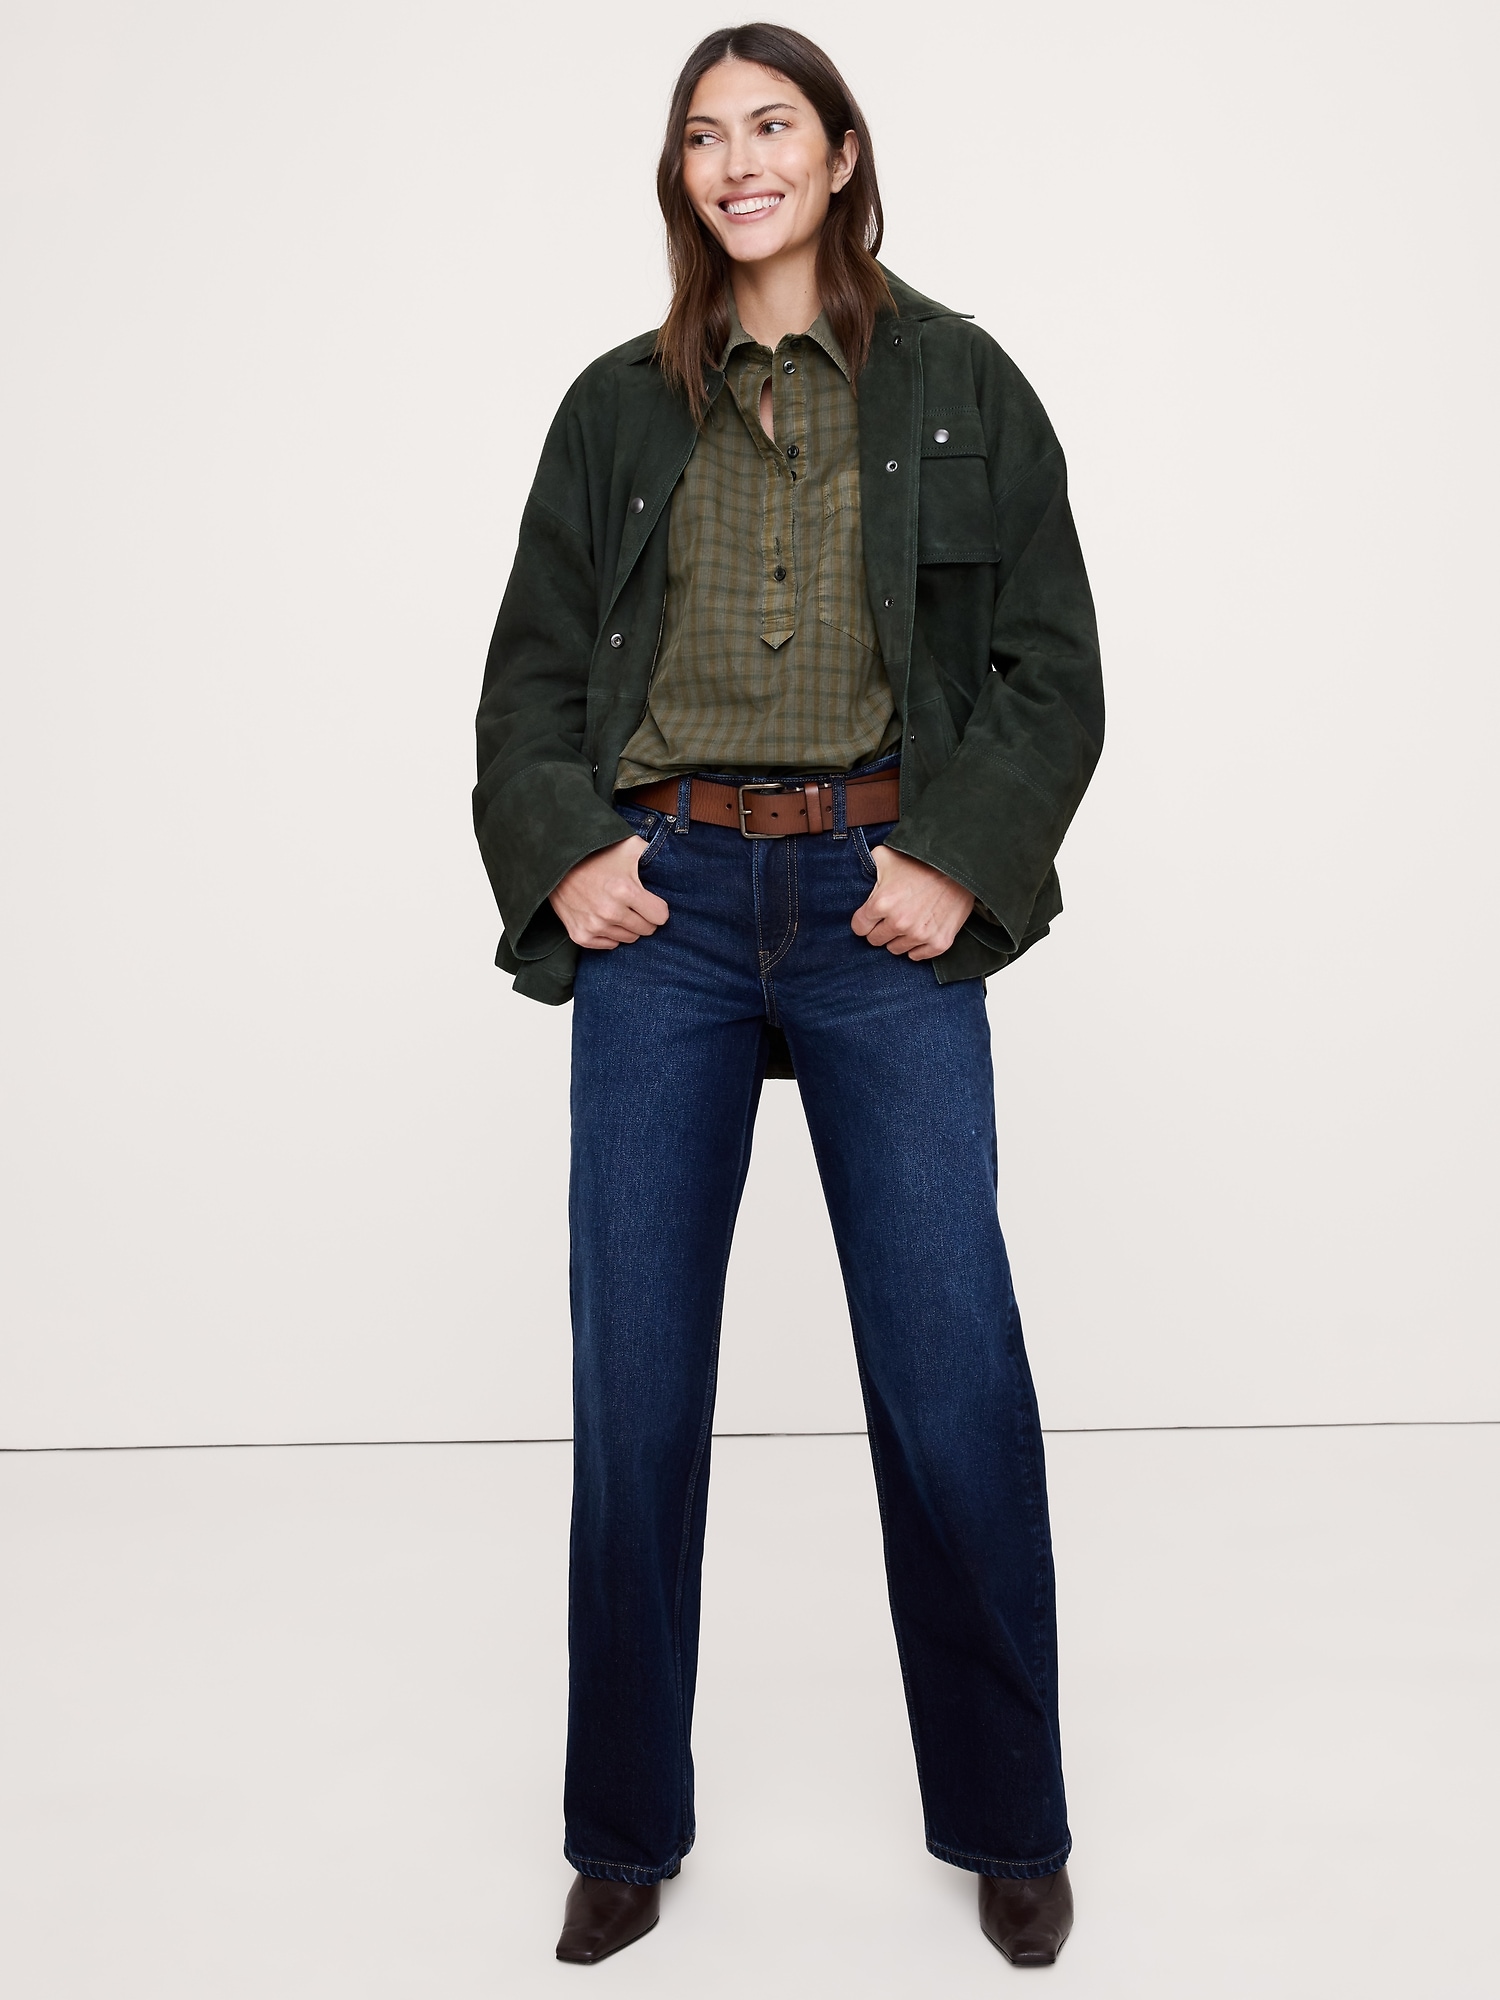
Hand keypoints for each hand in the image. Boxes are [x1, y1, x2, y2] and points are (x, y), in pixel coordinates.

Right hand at [549, 838, 668, 949]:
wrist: (556, 863)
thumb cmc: (595, 854)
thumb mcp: (628, 846)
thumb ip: (654, 853)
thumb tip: (674, 862)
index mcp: (625, 891)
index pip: (660, 916)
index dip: (658, 908)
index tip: (651, 901)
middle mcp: (610, 912)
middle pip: (646, 930)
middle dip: (645, 917)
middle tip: (635, 904)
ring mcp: (594, 926)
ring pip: (629, 939)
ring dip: (628, 926)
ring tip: (618, 908)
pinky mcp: (580, 935)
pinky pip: (609, 945)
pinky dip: (610, 934)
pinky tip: (604, 918)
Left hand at [851, 845, 973, 960]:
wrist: (958, 867)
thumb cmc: (920, 861)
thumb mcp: (885, 856)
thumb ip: (866, 867)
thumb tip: (855, 875)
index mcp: (882, 903)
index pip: (859, 928)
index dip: (865, 920)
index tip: (872, 915)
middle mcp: (899, 922)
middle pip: (875, 941)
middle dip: (880, 929)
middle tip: (891, 916)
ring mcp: (920, 934)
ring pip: (895, 949)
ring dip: (898, 938)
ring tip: (908, 920)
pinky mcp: (939, 942)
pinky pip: (917, 956)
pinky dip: (917, 946)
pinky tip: (920, 931)